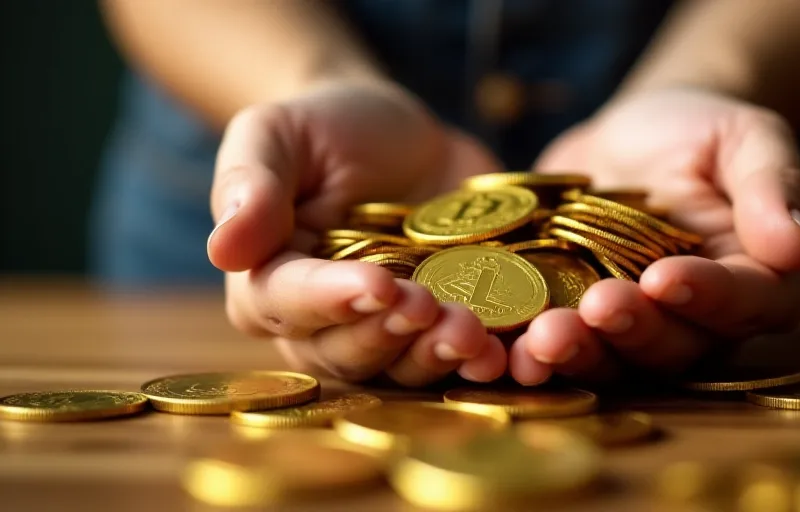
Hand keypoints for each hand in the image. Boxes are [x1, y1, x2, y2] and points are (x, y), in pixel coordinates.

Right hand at [207, 81, 506, 386]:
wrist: (402, 135)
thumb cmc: (326, 129)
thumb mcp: (276, 134)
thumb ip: (250, 184)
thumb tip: (222, 248)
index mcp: (270, 280)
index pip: (288, 303)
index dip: (330, 300)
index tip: (375, 283)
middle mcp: (324, 323)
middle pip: (346, 351)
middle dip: (389, 334)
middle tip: (430, 307)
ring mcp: (387, 331)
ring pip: (400, 368)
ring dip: (434, 356)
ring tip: (472, 333)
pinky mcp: (441, 328)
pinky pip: (454, 360)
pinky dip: (478, 362)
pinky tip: (504, 350)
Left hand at [508, 87, 799, 384]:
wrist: (633, 133)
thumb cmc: (703, 132)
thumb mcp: (749, 139)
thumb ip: (772, 187)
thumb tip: (795, 246)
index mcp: (752, 284)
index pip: (743, 304)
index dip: (707, 297)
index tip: (666, 276)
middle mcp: (695, 323)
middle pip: (673, 346)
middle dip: (633, 330)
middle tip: (598, 308)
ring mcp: (632, 330)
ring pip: (612, 359)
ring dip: (578, 353)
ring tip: (543, 338)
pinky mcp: (576, 321)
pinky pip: (556, 345)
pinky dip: (527, 352)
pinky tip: (500, 345)